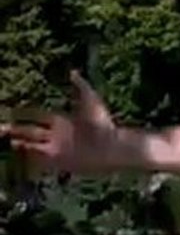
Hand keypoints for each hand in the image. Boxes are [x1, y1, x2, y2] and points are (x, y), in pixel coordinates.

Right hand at [0, 70, 117, 172]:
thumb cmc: (103, 123)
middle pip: (31, 132)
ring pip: (33, 147)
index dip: (24, 114)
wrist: (113, 146)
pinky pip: (42, 162)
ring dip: (21, 145)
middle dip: (15, 129)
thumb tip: (73, 72)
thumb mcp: (91, 101)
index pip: (37, 116)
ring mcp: (59, 150)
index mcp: (63, 121)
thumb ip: (81, 86)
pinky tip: (19, 154)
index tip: (9, 111)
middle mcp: (58, 136)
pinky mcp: (62, 162)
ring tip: (7, 141)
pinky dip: (30, 159)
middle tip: (0, 127)